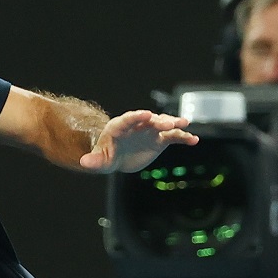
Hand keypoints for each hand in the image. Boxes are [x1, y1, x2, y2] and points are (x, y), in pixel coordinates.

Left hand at [79, 110, 197, 172]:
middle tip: (169, 123)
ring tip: (184, 124)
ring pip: (162, 125)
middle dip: (157, 121)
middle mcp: (136, 125)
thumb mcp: (99, 160)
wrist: (117, 157)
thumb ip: (94, 161)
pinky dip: (182, 137)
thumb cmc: (106, 156)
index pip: (127, 119)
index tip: (145, 114)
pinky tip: (193, 140)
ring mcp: (149, 131)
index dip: (136, 116)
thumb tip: (84, 163)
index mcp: (119, 127)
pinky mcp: (160, 139)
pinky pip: (173, 137)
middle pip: (148, 120)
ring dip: (173, 124)